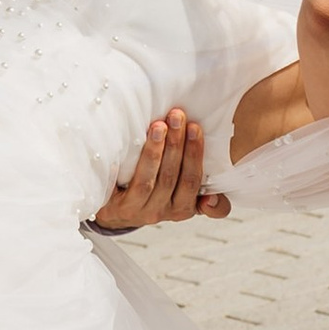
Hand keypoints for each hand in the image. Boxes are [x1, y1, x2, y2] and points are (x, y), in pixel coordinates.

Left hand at [92, 112, 231, 231]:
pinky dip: (129, 166)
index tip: (195, 127)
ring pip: (150, 180)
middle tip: (177, 115)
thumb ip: (201, 191)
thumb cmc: (153, 193)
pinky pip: (127, 186)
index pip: (193, 181)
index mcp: (182, 207)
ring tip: (158, 125)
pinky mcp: (119, 207)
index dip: (195, 155)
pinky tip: (128, 146)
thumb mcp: (180, 196)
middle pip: (172, 176)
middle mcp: (163, 212)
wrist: (116, 213)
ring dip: (155, 151)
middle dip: (176, 144)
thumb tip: (212, 197)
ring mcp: (139, 211)